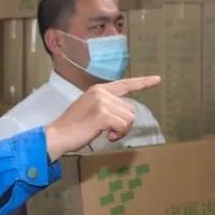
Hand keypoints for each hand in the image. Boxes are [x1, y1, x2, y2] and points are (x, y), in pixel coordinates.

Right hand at [43, 76, 160, 159]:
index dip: (142, 82)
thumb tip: (125, 116)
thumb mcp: (91, 110)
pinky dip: (117, 134)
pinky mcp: (103, 114)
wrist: (57, 135)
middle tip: (107, 130)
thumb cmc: (74, 127)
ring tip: (104, 132)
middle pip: (130, 110)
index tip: (157, 79)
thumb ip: (108, 107)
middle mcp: (101, 92)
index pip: (125, 84)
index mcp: (99, 90)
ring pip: (129, 119)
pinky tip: (105, 135)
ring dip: (120, 130)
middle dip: (123, 125)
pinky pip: (123, 126)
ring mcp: (102, 102)